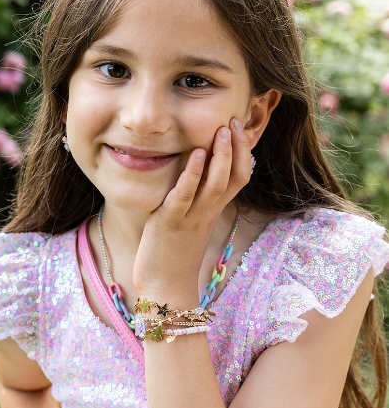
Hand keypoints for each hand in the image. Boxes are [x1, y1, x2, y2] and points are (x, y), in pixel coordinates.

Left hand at [133, 118, 251, 299]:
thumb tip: (193, 175)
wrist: (164, 288)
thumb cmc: (172, 255)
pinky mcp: (171, 223)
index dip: (243, 153)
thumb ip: (194, 199)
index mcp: (213, 211)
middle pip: (234, 177)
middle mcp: (208, 213)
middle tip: (236, 120)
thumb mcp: (189, 222)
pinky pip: (185, 196)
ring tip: (223, 129)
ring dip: (221, 156)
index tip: (240, 128)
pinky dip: (192, 175)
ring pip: (215, 185)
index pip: (240, 178)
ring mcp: (191, 218)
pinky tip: (195, 154)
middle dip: (237, 148)